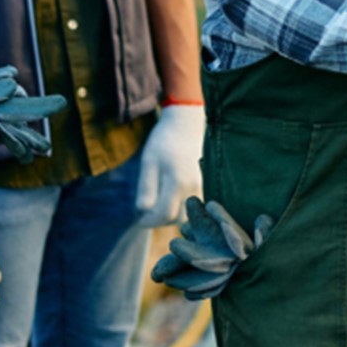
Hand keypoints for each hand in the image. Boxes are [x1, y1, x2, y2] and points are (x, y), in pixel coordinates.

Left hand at [134, 104, 205, 226]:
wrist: (186, 125)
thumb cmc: (164, 141)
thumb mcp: (148, 162)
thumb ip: (146, 188)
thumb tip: (143, 211)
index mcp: (178, 182)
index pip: (164, 215)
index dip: (149, 221)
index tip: (139, 219)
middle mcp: (194, 188)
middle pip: (177, 219)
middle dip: (160, 220)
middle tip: (147, 213)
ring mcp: (202, 187)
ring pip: (187, 214)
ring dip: (171, 215)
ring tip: (159, 205)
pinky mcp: (206, 185)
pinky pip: (194, 206)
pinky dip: (181, 207)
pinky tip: (172, 198)